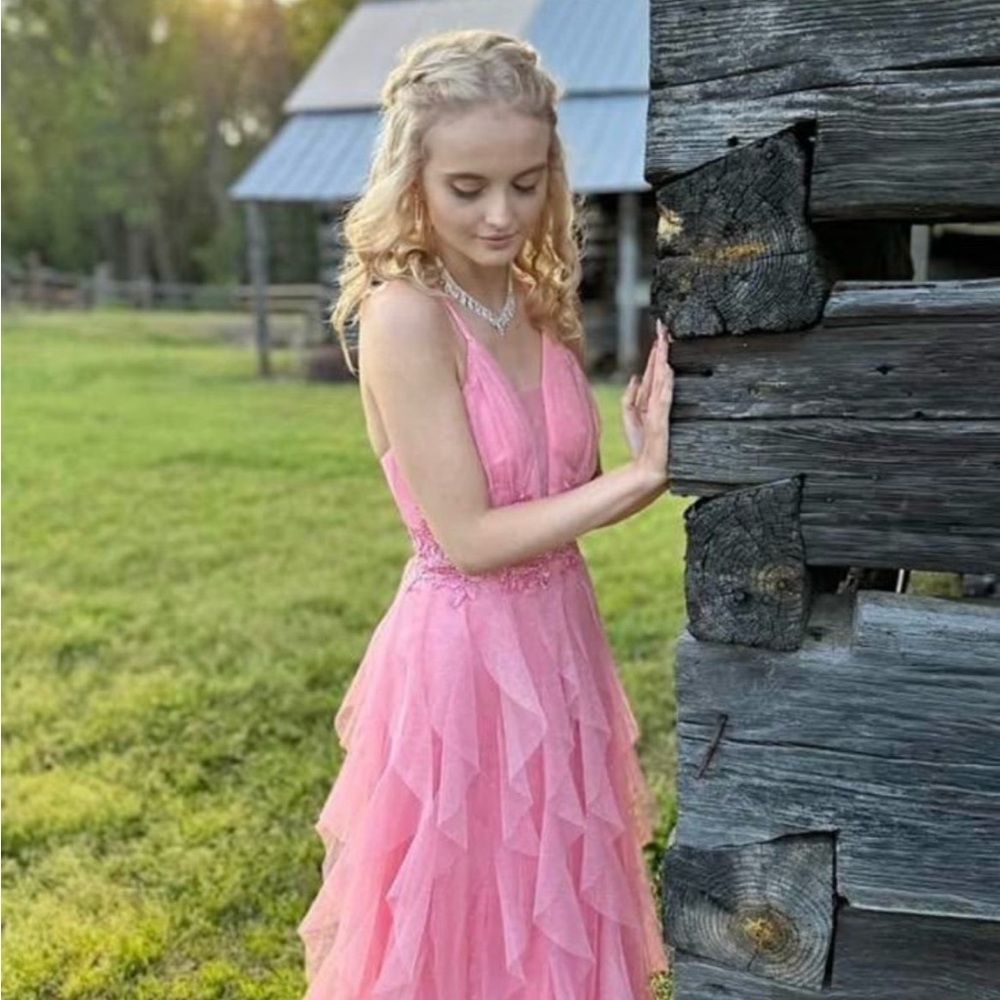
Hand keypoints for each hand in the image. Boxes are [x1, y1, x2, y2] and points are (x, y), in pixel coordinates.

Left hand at [621, 321, 673, 484]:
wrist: (646, 469)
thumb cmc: (640, 445)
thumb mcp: (629, 416)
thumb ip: (630, 396)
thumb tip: (635, 376)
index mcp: (653, 398)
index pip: (655, 369)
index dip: (657, 350)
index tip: (660, 330)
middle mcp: (661, 401)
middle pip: (661, 369)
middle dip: (662, 348)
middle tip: (665, 326)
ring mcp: (663, 409)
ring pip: (663, 378)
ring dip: (664, 359)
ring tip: (666, 341)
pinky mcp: (662, 419)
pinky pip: (664, 398)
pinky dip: (666, 383)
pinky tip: (667, 369)